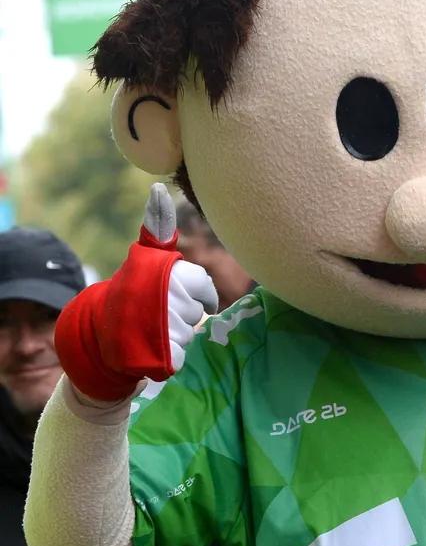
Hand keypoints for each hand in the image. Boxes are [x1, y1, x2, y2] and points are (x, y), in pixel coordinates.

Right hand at [55, 185, 217, 401]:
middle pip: (196, 311)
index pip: (203, 285)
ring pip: (188, 332)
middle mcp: (167, 300)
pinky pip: (180, 354)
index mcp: (167, 275)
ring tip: (152, 327)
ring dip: (175, 333)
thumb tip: (159, 187)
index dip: (198, 292)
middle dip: (182, 313)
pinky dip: (169, 353)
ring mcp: (164, 330)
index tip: (182, 293)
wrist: (101, 332)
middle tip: (159, 311)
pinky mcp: (163, 357)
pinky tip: (152, 345)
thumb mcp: (145, 257)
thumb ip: (157, 228)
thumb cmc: (133, 290)